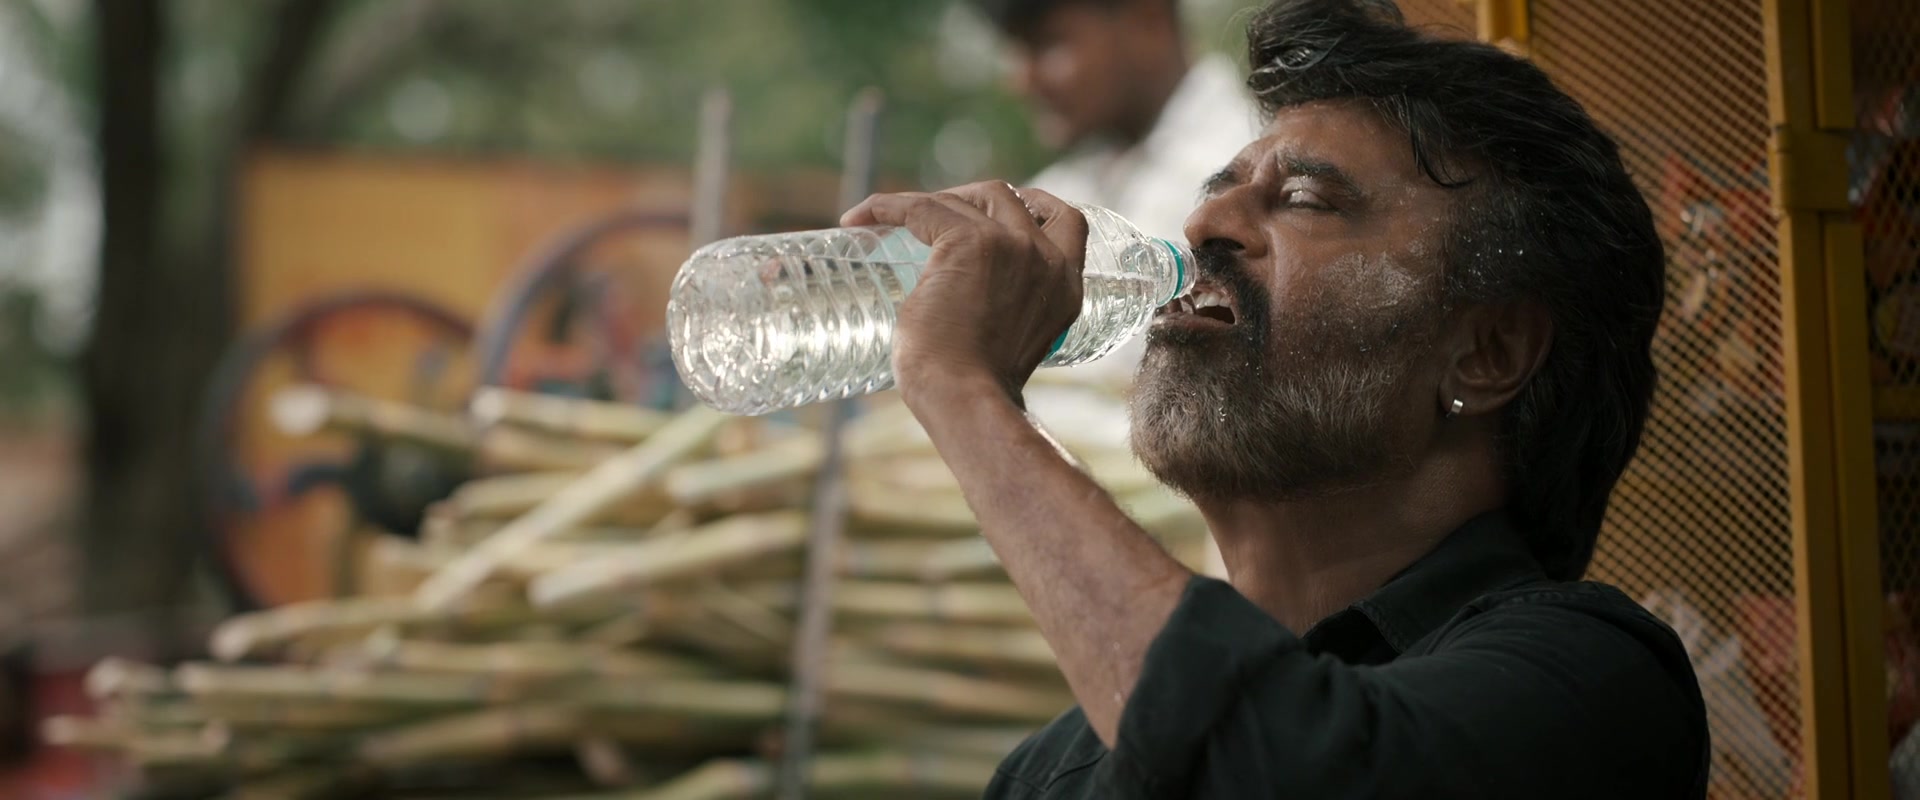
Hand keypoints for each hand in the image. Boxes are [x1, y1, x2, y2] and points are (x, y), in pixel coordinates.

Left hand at [839, 181, 1088, 408]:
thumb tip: (969, 300)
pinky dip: (887, 207)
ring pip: (968, 200)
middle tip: (933, 218)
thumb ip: (1007, 313)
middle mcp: (1048, 259)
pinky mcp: (970, 242)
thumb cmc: (975, 388)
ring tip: (893, 219)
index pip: (1067, 221)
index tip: (997, 211)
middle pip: (1011, 197)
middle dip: (972, 199)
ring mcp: (1011, 246)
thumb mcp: (1011, 342)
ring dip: (932, 201)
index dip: (1033, 205)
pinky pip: (922, 207)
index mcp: (1066, 286)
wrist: (965, 398)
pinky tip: (859, 217)